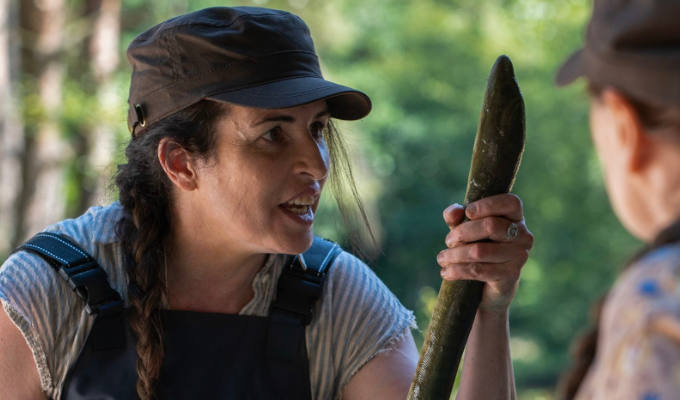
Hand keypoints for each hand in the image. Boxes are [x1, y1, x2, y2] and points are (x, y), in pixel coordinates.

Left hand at [437, 193, 532, 313]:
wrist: (488, 288)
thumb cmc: (477, 247)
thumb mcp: (465, 229)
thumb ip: (457, 216)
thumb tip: (453, 212)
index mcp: (516, 218)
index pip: (511, 202)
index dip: (487, 205)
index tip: (467, 212)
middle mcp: (523, 236)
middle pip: (490, 225)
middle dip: (462, 232)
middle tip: (448, 241)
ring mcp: (519, 257)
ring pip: (479, 251)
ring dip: (455, 254)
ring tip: (442, 258)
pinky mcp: (510, 276)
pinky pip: (478, 270)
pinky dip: (457, 270)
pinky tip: (445, 272)